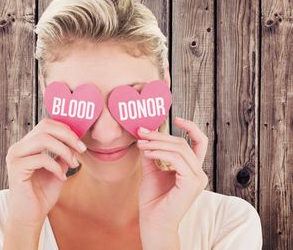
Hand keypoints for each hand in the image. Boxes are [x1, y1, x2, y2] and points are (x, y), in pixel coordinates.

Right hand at [5, 117, 86, 227]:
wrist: (31, 217)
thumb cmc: (43, 192)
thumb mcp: (58, 167)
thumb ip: (63, 152)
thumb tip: (76, 138)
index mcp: (27, 144)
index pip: (46, 124)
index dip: (65, 129)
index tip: (80, 143)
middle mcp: (18, 147)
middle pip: (45, 127)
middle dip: (68, 136)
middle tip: (81, 149)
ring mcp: (15, 156)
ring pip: (43, 139)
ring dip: (64, 150)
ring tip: (73, 164)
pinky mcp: (16, 169)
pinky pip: (42, 159)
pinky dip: (56, 166)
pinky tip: (62, 177)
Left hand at [136, 116, 208, 245]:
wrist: (153, 223)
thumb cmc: (153, 199)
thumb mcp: (151, 170)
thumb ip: (152, 152)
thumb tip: (146, 133)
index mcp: (192, 169)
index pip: (199, 142)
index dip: (191, 127)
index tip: (176, 118)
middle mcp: (199, 173)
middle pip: (182, 143)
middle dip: (160, 135)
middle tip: (142, 132)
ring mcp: (198, 178)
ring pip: (179, 148)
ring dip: (157, 143)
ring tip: (141, 143)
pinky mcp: (191, 183)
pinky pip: (175, 159)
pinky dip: (159, 152)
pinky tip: (147, 152)